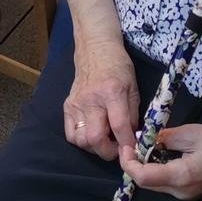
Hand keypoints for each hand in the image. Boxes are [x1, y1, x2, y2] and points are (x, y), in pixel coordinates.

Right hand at [62, 42, 139, 161]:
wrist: (95, 48)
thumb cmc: (118, 66)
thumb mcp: (133, 88)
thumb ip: (133, 114)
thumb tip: (132, 139)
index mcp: (112, 92)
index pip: (119, 126)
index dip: (128, 144)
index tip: (133, 150)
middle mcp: (91, 99)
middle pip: (95, 138)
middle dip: (109, 151)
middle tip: (118, 148)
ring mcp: (76, 103)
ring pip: (81, 140)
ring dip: (95, 147)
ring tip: (105, 140)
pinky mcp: (67, 106)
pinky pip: (70, 134)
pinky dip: (82, 140)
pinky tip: (92, 133)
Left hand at [122, 119, 201, 200]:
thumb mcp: (190, 132)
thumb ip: (164, 138)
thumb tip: (145, 139)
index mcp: (182, 176)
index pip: (143, 177)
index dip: (129, 162)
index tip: (127, 145)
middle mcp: (182, 192)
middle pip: (147, 183)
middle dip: (135, 164)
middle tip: (134, 143)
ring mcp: (188, 195)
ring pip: (156, 184)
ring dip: (146, 167)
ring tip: (147, 146)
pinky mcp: (192, 193)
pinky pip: (168, 184)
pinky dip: (159, 170)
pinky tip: (162, 154)